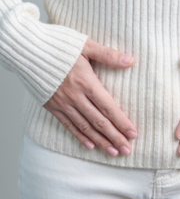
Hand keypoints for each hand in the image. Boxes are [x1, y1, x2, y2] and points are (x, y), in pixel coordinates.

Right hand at [43, 38, 137, 156]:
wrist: (27, 50)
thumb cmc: (58, 46)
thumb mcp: (86, 45)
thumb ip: (108, 55)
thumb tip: (130, 60)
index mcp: (86, 82)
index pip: (108, 107)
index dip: (122, 122)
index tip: (133, 135)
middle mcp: (76, 97)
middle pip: (99, 121)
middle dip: (115, 137)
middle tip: (127, 150)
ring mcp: (63, 104)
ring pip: (85, 127)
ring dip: (100, 141)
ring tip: (113, 152)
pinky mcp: (53, 107)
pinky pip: (68, 125)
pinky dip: (80, 136)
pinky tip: (90, 146)